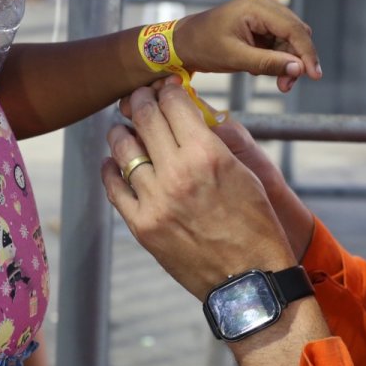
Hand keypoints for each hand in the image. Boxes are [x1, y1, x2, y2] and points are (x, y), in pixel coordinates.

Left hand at [119, 81, 316, 259]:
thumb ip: (214, 142)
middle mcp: (177, 172)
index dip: (166, 90)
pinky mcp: (142, 225)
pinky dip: (110, 169)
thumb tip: (189, 117)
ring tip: (122, 128)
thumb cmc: (255, 224)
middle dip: (140, 100)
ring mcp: (155, 200)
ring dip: (121, 131)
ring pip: (123, 148)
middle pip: (145, 118)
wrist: (249, 279)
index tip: (164, 87)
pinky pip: (114, 188)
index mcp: (207, 153)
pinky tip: (111, 162)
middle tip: (138, 97)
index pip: (174, 103)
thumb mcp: (244, 173)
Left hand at [173, 0, 321, 92]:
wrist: (183, 42)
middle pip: (296, 33)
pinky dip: (277, 59)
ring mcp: (263, 13)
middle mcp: (264, 5)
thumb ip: (268, 63)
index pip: (294, 29)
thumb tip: (298, 69)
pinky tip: (261, 69)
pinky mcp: (261, 24)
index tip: (314, 75)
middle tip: (286, 86)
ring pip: (290, 40)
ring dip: (287, 62)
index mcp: (257, 7)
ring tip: (278, 83)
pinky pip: (279, 42)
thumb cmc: (203, 46)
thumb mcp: (235, 58)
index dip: (307, 53)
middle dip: (296, 60)